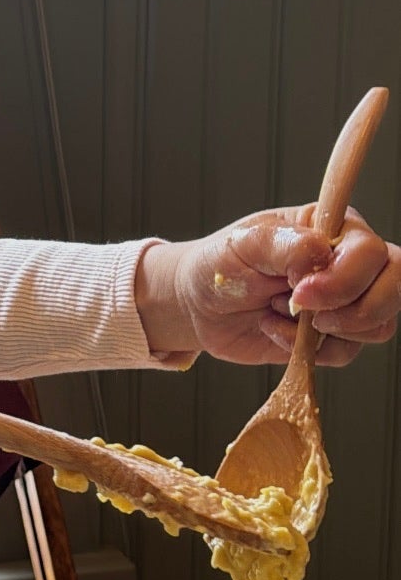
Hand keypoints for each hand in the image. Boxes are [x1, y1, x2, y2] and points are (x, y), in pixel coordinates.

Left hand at [135, 207, 400, 366]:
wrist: (198, 306)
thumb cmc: (220, 265)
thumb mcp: (241, 246)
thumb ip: (283, 245)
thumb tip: (319, 252)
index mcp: (332, 227)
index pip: (372, 251)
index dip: (346, 278)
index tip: (300, 292)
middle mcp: (347, 261)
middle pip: (394, 285)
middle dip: (353, 310)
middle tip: (304, 313)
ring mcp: (344, 300)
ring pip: (377, 324)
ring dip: (325, 330)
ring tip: (280, 313)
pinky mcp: (332, 334)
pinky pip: (346, 352)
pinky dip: (307, 349)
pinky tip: (275, 331)